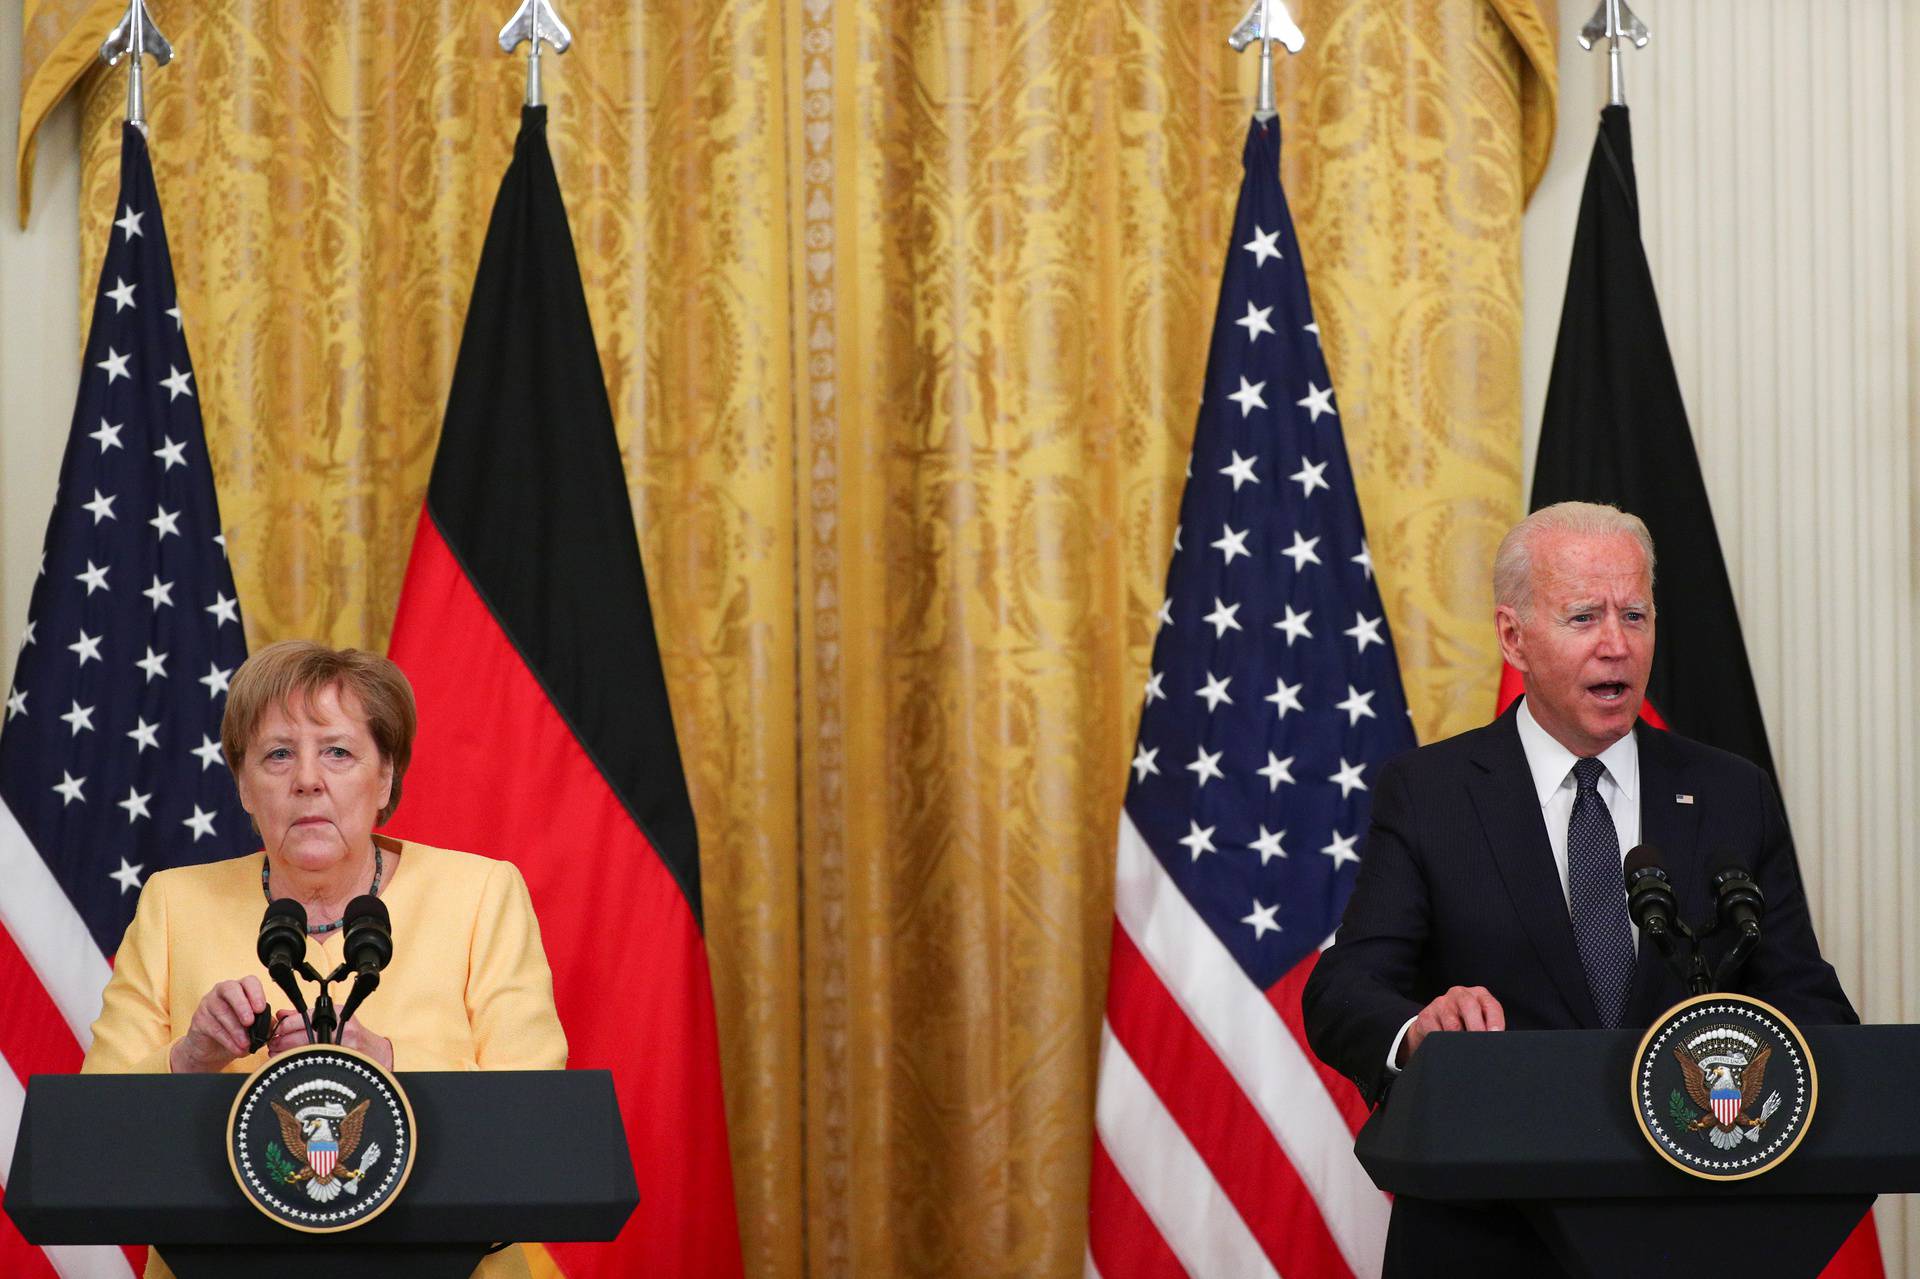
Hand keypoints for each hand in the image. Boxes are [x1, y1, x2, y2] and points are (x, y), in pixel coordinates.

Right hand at [171, 976, 267, 1072]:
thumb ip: (265, 1023)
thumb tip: (274, 1024)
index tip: (261, 1009)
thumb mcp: (255, 1027)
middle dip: (242, 1005)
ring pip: (221, 1011)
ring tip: (246, 1044)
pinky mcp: (199, 1019)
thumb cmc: (238, 1032)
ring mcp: (208, 1003)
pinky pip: (213, 1027)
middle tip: (250, 1022)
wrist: (213, 1050)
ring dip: (236, 1029)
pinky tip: (237, 1048)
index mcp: (241, 988)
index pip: (249, 981)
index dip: (256, 993)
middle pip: (230, 989)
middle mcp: (223, 991)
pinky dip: (228, 1040)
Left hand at [266, 1010, 392, 1069]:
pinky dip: (295, 1062)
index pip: (300, 1019)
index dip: (282, 1027)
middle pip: (298, 1036)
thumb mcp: (333, 1018)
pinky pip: (307, 1062)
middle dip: (280, 1041)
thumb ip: (306, 1016)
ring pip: (300, 1051)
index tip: (275, 1031)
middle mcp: (337, 1028)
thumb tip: (282, 1014)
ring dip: (284, 1053)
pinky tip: (288, 1062)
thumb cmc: (352, 1035)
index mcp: (335, 1013)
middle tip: (272, 1044)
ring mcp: (337, 1046)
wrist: (374, 1053)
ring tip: (277, 1054)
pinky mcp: (335, 1061)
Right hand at [1401, 986, 1504, 1063]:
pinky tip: (1446, 1046)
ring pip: (1452, 1023)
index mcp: (1478, 995)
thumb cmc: (1464, 1024)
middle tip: (1480, 1045)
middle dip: (1476, 1027)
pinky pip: (1435, 1032)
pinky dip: (1442, 1042)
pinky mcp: (1426, 1015)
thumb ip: (1489, 1028)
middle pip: (1470, 1006)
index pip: (1491, 1005)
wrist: (1434, 1025)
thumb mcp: (1479, 1021)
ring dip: (1458, 1039)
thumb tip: (1498, 1044)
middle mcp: (1460, 994)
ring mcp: (1441, 1003)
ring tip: (1462, 1049)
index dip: (1495, 1021)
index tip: (1496, 1035)